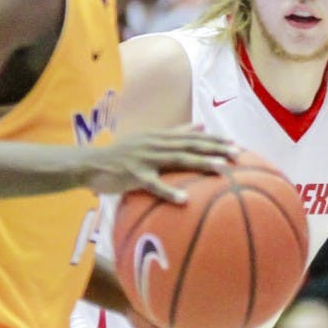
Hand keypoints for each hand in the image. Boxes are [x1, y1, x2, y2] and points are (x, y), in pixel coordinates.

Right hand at [85, 124, 238, 202]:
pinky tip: (185, 201)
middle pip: (190, 145)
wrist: (90, 164)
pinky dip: (169, 192)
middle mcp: (155, 143)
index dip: (214, 140)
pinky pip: (154, 185)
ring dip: (200, 163)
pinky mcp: (133, 174)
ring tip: (221, 169)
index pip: (192, 136)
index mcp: (159, 136)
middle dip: (215, 148)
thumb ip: (175, 133)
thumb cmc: (121, 155)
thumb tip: (201, 126)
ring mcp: (144, 158)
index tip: (236, 145)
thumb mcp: (148, 139)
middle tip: (237, 154)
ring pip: (177, 159)